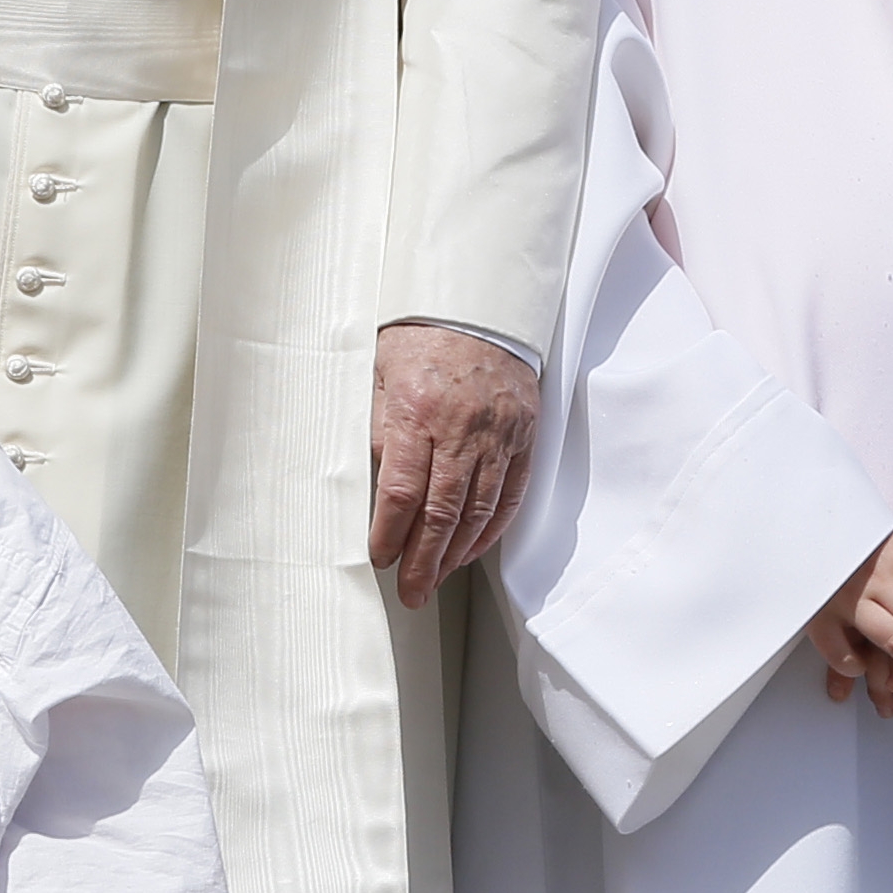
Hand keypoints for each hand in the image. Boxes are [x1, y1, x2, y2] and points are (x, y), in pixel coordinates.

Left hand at [370, 322, 542, 603]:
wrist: (475, 301)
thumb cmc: (418, 335)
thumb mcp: (375, 373)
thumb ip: (373, 428)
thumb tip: (369, 485)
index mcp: (418, 410)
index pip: (402, 491)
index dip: (390, 534)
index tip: (380, 558)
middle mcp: (462, 427)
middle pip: (442, 512)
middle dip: (424, 560)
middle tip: (411, 591)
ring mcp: (498, 433)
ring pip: (479, 510)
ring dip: (456, 553)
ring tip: (437, 577)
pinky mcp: (523, 434)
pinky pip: (511, 494)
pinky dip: (492, 529)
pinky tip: (472, 549)